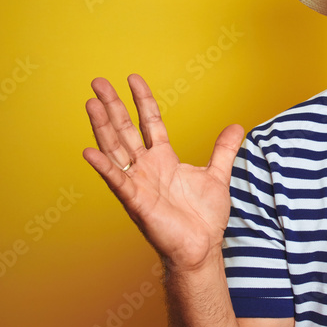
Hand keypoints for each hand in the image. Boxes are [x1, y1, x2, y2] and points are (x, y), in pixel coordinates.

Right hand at [83, 74, 243, 271]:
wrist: (202, 248)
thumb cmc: (203, 218)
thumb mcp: (217, 176)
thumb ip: (223, 150)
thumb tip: (237, 126)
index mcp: (164, 159)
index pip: (149, 122)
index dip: (142, 100)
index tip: (133, 78)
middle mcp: (147, 167)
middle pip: (126, 130)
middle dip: (113, 106)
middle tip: (98, 82)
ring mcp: (139, 183)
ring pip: (116, 149)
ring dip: (103, 127)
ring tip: (90, 104)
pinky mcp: (136, 202)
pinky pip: (118, 181)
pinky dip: (104, 167)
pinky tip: (89, 151)